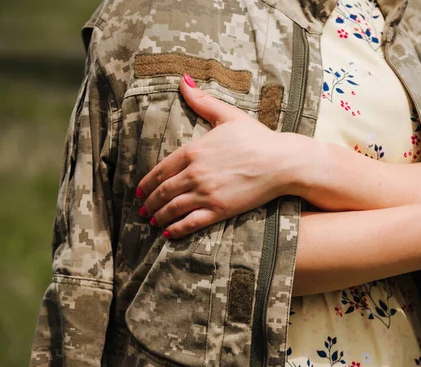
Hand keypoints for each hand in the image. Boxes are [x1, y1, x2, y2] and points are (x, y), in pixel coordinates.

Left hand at [136, 74, 302, 237]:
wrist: (282, 161)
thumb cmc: (257, 137)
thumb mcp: (228, 115)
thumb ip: (202, 101)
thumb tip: (183, 80)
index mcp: (194, 151)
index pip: (161, 169)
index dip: (147, 183)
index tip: (139, 191)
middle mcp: (195, 173)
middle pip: (163, 191)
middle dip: (149, 202)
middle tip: (142, 210)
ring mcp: (206, 193)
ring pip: (172, 208)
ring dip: (158, 217)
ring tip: (152, 222)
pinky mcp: (219, 210)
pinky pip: (191, 222)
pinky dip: (176, 230)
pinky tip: (168, 233)